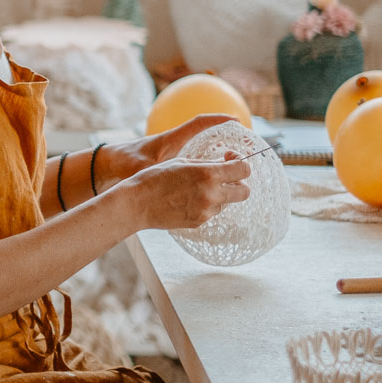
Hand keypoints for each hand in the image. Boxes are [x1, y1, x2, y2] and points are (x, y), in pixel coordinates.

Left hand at [97, 114, 237, 189]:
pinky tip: (219, 182)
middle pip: (207, 137)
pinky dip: (209, 169)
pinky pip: (198, 164)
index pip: (198, 124)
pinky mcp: (176, 166)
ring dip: (220, 156)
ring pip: (204, 152)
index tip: (235, 120)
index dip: (217, 120)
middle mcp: (178, 145)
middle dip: (226, 140)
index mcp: (172, 139)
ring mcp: (178, 156)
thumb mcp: (138, 166)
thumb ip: (150, 170)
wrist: (112, 166)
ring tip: (239, 167)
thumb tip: (160, 175)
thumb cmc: (125, 161)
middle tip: (243, 150)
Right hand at [112, 152, 251, 232]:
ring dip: (219, 195)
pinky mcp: (199, 222)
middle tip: (225, 178)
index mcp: (208, 174)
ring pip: (227, 202)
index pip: (244, 169)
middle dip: (239, 183)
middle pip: (245, 191)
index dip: (241, 163)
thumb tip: (226, 164)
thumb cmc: (155, 178)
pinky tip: (186, 200)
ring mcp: (206, 211)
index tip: (232, 160)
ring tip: (195, 189)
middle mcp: (211, 194)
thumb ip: (207, 164)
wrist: (136, 204)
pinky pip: (211, 212)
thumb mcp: (182, 163)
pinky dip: (205, 205)